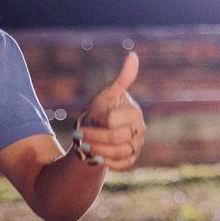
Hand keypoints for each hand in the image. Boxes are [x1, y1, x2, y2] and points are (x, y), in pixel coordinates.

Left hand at [77, 52, 143, 169]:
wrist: (98, 130)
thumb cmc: (102, 109)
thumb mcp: (107, 94)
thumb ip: (122, 79)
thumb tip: (133, 55)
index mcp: (135, 113)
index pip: (113, 120)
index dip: (97, 119)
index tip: (90, 116)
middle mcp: (140, 131)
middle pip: (116, 138)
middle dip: (94, 136)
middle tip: (80, 134)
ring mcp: (137, 146)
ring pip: (118, 152)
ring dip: (97, 149)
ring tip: (85, 144)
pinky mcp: (131, 160)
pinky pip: (121, 165)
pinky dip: (107, 161)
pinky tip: (96, 155)